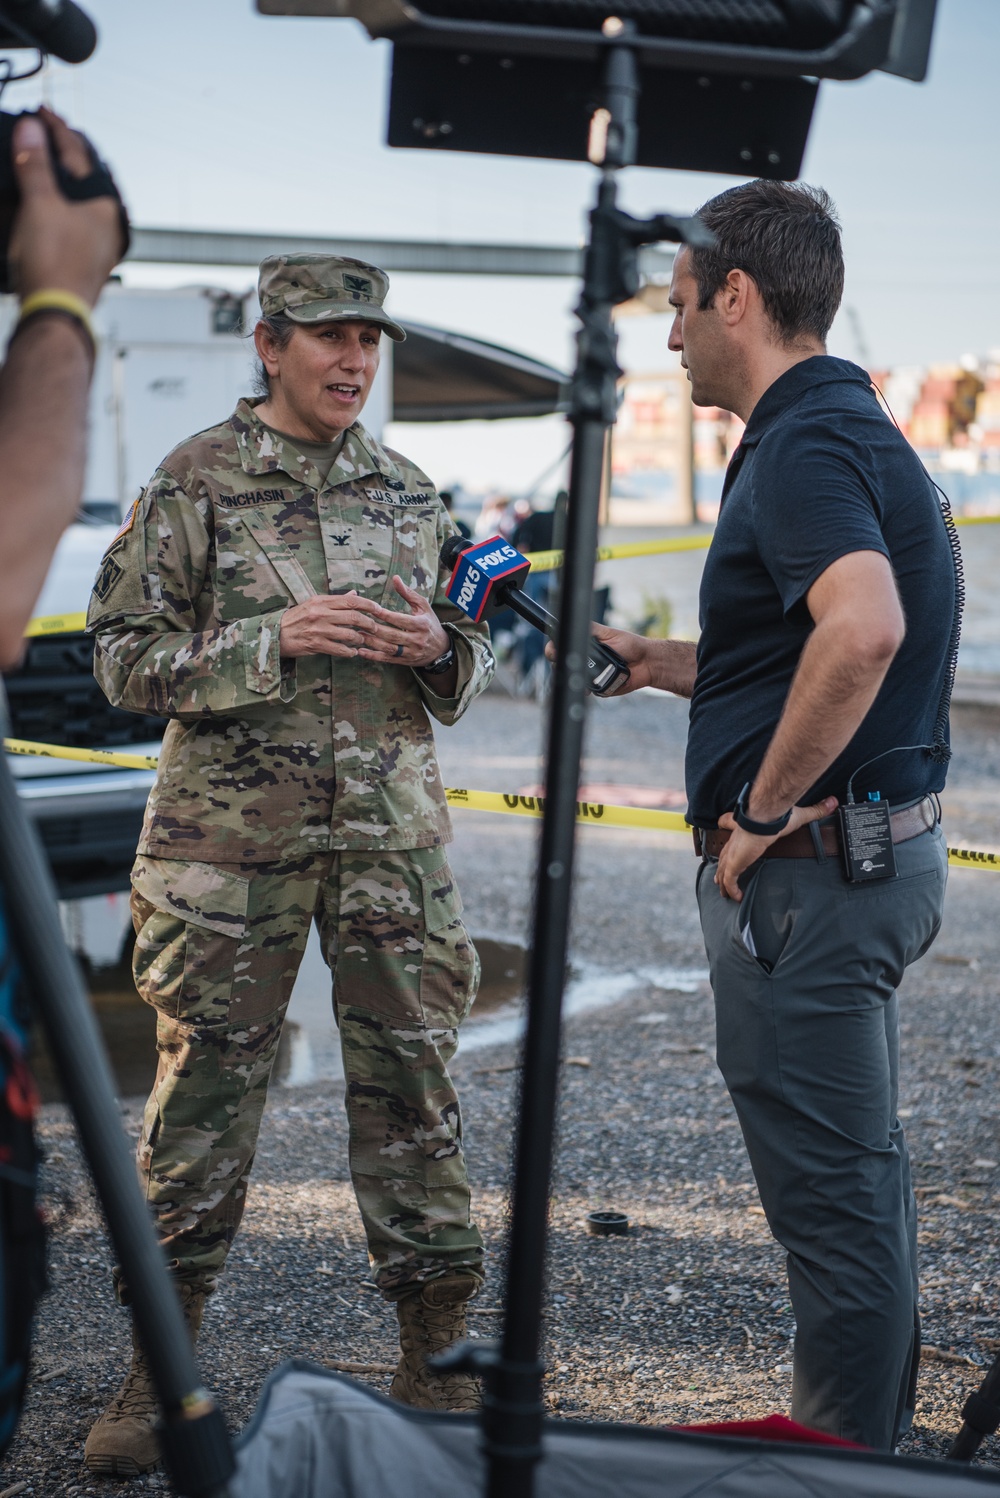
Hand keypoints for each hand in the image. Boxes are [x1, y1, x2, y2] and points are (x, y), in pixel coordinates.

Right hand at [8, 108, 123, 304]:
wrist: (55, 314)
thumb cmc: (55, 265)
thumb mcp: (39, 203)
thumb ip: (34, 163)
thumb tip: (32, 130)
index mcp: (105, 204)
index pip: (79, 153)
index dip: (57, 129)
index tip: (41, 113)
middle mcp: (109, 224)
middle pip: (86, 176)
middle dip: (64, 154)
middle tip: (46, 135)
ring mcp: (100, 244)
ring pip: (81, 200)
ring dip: (62, 180)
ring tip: (44, 165)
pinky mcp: (86, 260)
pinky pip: (74, 221)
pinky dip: (60, 206)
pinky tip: (48, 207)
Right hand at [279, 591, 385, 658]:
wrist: (275, 634)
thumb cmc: (296, 618)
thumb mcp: (314, 603)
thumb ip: (335, 600)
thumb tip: (355, 594)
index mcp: (321, 601)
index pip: (351, 601)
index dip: (368, 605)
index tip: (378, 609)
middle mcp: (321, 613)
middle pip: (353, 617)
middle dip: (368, 624)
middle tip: (375, 628)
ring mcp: (318, 629)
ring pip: (349, 634)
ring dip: (359, 639)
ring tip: (361, 640)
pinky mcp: (316, 644)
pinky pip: (339, 649)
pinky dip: (349, 652)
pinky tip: (352, 652)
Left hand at [356, 576, 450, 667]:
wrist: (440, 649)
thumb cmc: (429, 623)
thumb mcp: (423, 607)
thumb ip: (408, 593)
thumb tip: (396, 578)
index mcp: (421, 625)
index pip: (400, 620)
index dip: (385, 615)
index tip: (371, 609)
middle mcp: (417, 640)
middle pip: (392, 635)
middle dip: (375, 629)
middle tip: (359, 623)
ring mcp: (411, 652)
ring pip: (389, 648)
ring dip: (372, 642)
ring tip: (357, 635)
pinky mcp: (405, 661)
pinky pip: (388, 659)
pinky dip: (374, 656)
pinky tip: (361, 651)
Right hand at [545, 621, 649, 695]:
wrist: (646, 663)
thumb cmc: (629, 645)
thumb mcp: (607, 633)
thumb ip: (590, 630)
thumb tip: (572, 626)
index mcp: (583, 646)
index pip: (559, 648)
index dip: (553, 650)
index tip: (553, 651)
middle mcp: (583, 661)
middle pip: (560, 665)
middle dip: (560, 665)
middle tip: (567, 663)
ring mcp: (589, 676)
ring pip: (572, 680)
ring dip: (573, 678)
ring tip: (580, 676)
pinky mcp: (597, 688)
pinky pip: (587, 690)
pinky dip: (587, 689)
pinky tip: (589, 687)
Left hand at [714, 796, 837, 900]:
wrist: (767, 817)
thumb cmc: (779, 815)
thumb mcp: (799, 814)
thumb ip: (816, 810)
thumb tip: (833, 802)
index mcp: (746, 826)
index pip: (730, 824)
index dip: (727, 826)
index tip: (724, 829)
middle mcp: (736, 839)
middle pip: (725, 854)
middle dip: (723, 866)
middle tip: (721, 877)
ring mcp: (734, 852)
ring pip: (724, 869)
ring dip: (724, 881)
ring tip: (725, 892)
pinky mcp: (735, 862)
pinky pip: (730, 880)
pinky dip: (732, 889)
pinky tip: (737, 897)